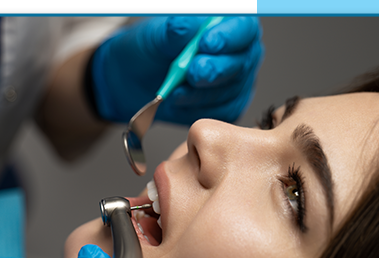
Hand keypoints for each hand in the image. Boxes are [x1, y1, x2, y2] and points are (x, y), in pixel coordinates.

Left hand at [91, 16, 263, 125]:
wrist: (136, 80)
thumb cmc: (150, 51)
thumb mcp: (156, 36)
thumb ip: (175, 30)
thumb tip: (185, 24)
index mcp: (228, 25)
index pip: (242, 28)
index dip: (228, 36)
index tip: (206, 43)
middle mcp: (239, 53)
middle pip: (241, 62)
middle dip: (215, 69)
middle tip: (193, 73)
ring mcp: (236, 82)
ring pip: (229, 91)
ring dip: (200, 93)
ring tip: (176, 90)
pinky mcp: (227, 106)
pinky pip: (220, 113)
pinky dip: (197, 109)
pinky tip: (179, 102)